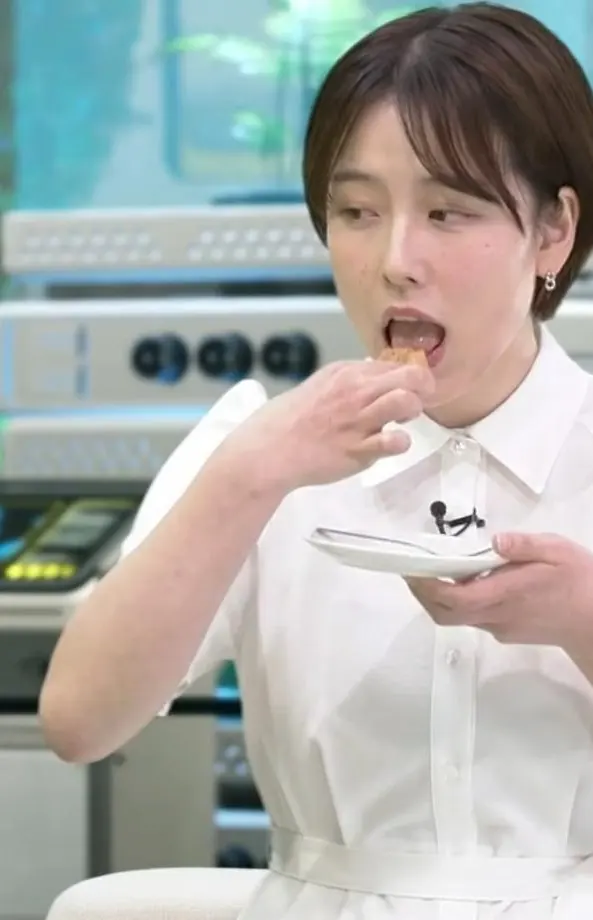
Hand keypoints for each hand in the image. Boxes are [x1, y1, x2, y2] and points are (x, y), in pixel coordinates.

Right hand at [230, 359, 433, 490]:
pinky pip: (395, 441)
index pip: (395, 362)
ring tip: (403, 421)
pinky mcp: (358, 448)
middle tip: (418, 401)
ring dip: (414, 410)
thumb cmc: (291, 420)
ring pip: (406, 401)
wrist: (269, 449)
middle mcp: (355, 390)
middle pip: (411, 375)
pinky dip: (401, 442)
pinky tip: (392, 444)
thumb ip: (350, 381)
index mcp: (346, 371)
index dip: (409, 375)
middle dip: (424, 387)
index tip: (409, 388)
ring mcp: (358, 419)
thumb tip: (377, 374)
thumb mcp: (321, 385)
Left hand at [405, 532, 592, 648]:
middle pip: (445, 614)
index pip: (456, 598)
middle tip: (412, 570)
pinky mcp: (506, 632)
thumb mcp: (557, 551)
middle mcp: (497, 616)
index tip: (411, 569)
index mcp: (507, 594)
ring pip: (457, 617)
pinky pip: (473, 618)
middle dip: (422, 594)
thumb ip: (524, 545)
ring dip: (438, 598)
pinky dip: (459, 601)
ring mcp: (500, 627)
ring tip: (433, 571)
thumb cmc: (580, 581)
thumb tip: (495, 540)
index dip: (428, 587)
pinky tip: (467, 581)